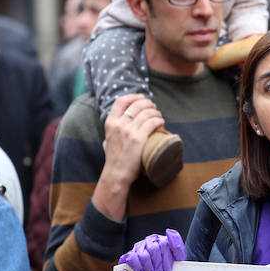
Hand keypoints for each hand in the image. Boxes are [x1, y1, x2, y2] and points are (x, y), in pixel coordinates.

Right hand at [93, 94, 164, 220]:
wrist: (116, 174)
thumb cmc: (113, 159)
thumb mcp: (107, 141)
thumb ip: (111, 132)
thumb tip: (114, 126)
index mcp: (110, 122)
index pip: (121, 101)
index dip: (133, 96)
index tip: (141, 97)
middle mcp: (118, 124)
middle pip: (137, 104)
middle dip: (148, 103)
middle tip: (153, 106)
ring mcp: (128, 131)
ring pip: (146, 113)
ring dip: (155, 111)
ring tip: (159, 114)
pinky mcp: (139, 138)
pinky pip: (152, 123)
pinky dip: (158, 120)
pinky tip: (161, 121)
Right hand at [119, 228, 186, 270]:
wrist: (167, 270)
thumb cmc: (171, 263)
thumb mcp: (179, 255)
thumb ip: (177, 244)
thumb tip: (170, 232)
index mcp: (162, 239)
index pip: (162, 245)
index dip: (165, 262)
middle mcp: (150, 241)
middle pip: (153, 251)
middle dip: (157, 268)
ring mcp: (140, 246)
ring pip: (143, 255)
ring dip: (148, 270)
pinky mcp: (131, 254)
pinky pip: (132, 258)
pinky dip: (137, 268)